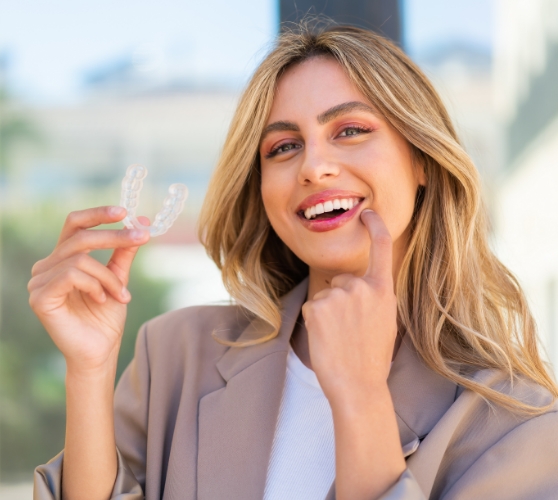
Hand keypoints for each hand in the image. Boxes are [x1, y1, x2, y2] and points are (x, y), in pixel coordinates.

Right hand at [28, 206, 149, 373]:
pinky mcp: (40, 298)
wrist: (99, 351)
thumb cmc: (105, 317)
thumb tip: (139, 222)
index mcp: (63, 258)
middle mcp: (46, 266)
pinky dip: (95, 285)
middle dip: (115, 236)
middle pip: (80, 237)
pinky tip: (102, 300)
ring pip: (81, 259)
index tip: (125, 212)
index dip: (98, 214)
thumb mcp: (118, 278)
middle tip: (143, 237)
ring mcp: (39, 282)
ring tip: (121, 295)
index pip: (75, 224)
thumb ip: (123, 252)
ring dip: (109, 277)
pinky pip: (72, 276)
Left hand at [301, 209, 397, 408]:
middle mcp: (361, 286)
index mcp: (382, 290)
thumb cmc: (373, 357)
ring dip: (329, 312)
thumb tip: (357, 284)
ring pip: (326, 294)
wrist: (358, 385)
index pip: (381, 248)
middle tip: (351, 329)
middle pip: (342, 279)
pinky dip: (316, 320)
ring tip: (341, 337)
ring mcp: (338, 295)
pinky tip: (328, 338)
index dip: (375, 226)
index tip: (368, 212)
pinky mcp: (317, 305)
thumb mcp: (386, 320)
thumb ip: (374, 296)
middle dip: (342, 298)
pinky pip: (313, 306)